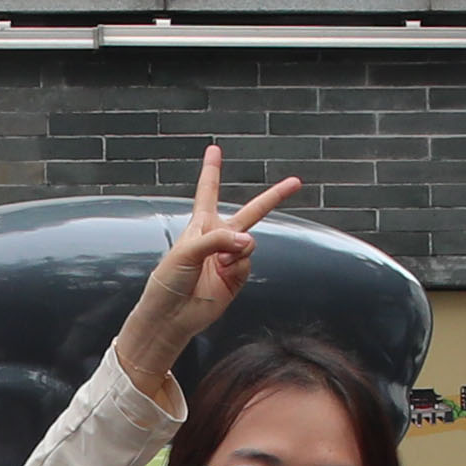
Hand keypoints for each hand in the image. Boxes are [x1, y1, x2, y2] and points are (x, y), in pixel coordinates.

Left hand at [113, 145, 303, 379]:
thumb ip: (217, 240)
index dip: (212, 170)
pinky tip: (224, 272)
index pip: (208, 191)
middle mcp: (218, 238)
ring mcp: (229, 258)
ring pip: (249, 243)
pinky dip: (237, 266)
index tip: (214, 150)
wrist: (171, 315)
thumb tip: (247, 242)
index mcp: (200, 225)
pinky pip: (247, 263)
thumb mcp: (187, 251)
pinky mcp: (236, 278)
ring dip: (237, 249)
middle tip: (296, 182)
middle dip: (274, 198)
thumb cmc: (169, 279)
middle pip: (251, 213)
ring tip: (220, 261)